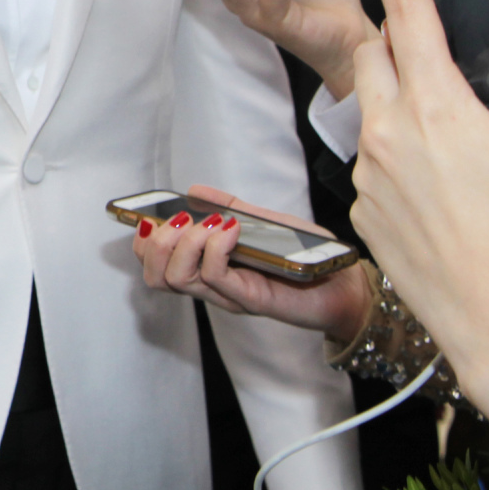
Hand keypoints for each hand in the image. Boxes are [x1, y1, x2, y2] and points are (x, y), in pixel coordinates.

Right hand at [131, 185, 369, 340]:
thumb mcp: (264, 223)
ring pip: (176, 278)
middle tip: (178, 221)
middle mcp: (212, 286)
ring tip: (205, 224)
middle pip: (156, 275)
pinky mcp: (249, 299)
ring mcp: (228, 295)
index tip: (145, 215)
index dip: (141, 240)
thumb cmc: (307, 255)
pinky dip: (213, 246)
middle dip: (154, 242)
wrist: (347, 282)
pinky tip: (229, 228)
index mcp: (208, 268)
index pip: (154, 263)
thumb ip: (230, 209)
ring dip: (183, 242)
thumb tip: (195, 190)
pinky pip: (214, 275)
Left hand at [351, 0, 488, 401]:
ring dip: (409, 113)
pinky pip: (379, 169)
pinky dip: (407, 167)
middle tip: (438, 55)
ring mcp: (370, 178)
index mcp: (435, 107)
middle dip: (399, 42)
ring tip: (466, 153)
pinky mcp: (365, 214)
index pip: (408, 8)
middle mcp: (387, 136)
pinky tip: (453, 201)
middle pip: (376, 58)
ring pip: (377, 116)